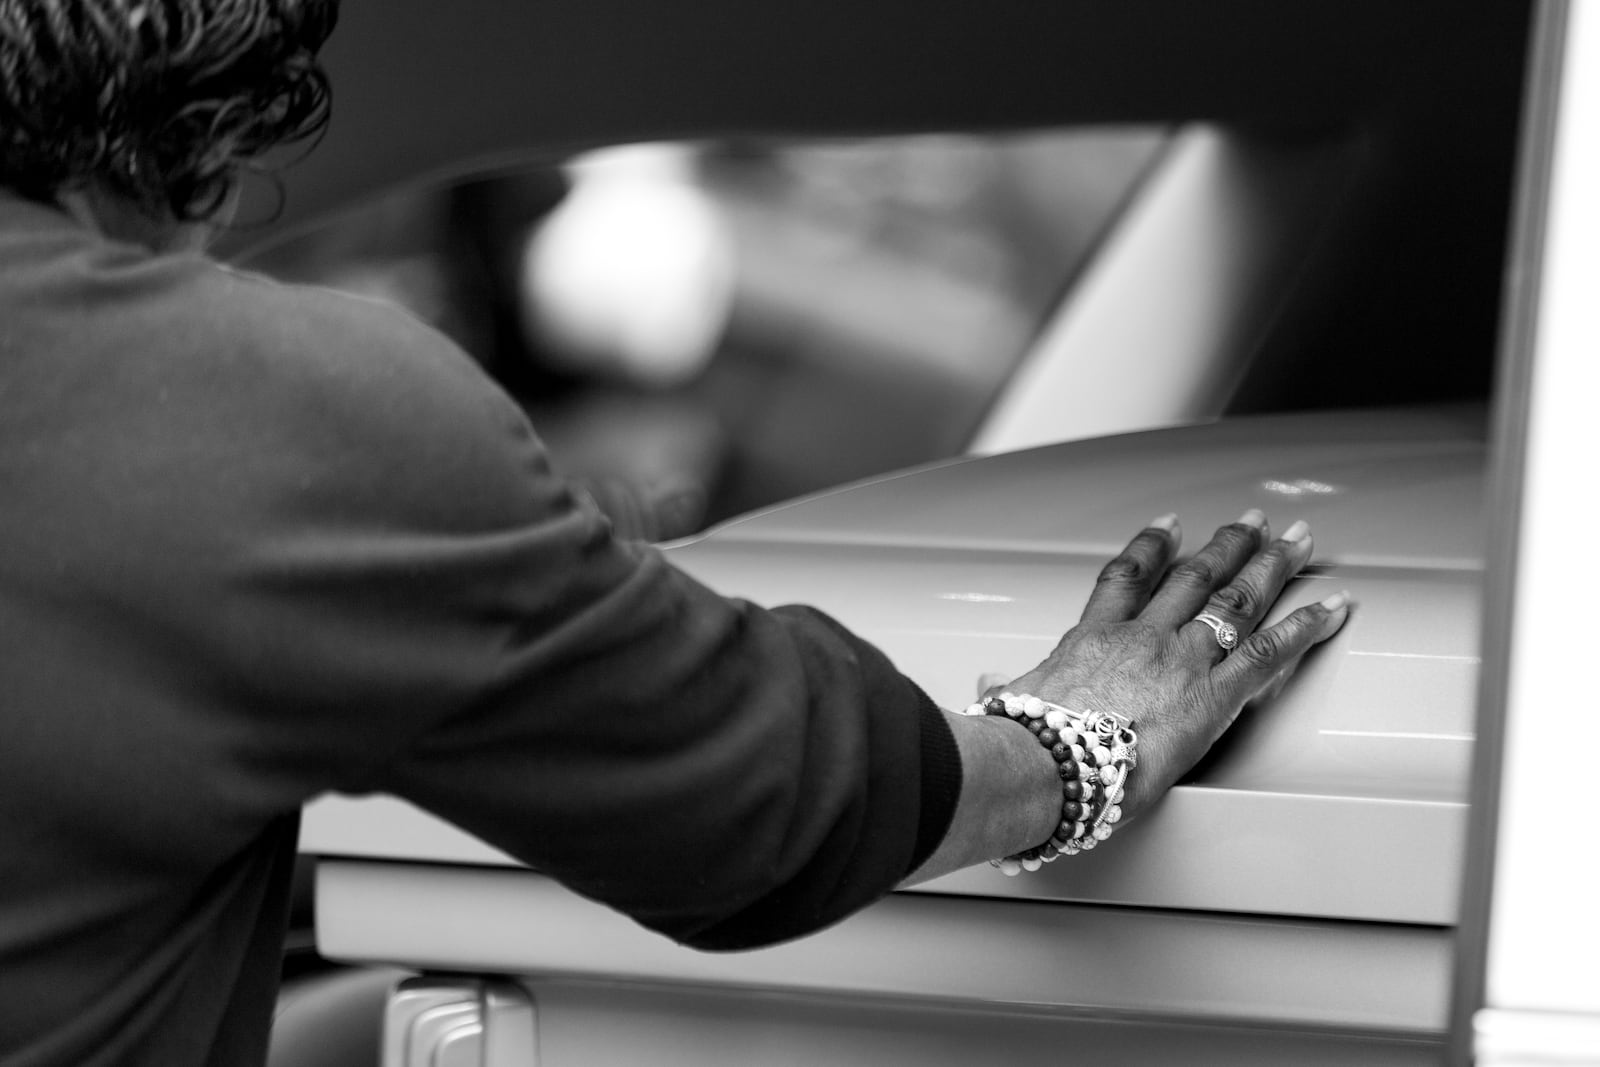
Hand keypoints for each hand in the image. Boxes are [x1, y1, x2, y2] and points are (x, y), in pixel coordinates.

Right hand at [998, 510, 1349, 821]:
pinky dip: (1305, 625)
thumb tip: (988, 691)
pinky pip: (1271, 651)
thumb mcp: (1010, 706)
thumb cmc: (1025, 741)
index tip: (1168, 525)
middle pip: (1194, 577)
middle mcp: (1143, 637)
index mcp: (1093, 637)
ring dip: (1273, 565)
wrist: (1047, 763)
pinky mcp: (1214, 695)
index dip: (1150, 546)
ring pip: (1237, 599)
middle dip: (1227, 545)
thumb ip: (1008, 693)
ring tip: (1297, 542)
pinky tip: (1332, 606)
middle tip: (1251, 522)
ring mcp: (1181, 660)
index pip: (1127, 577)